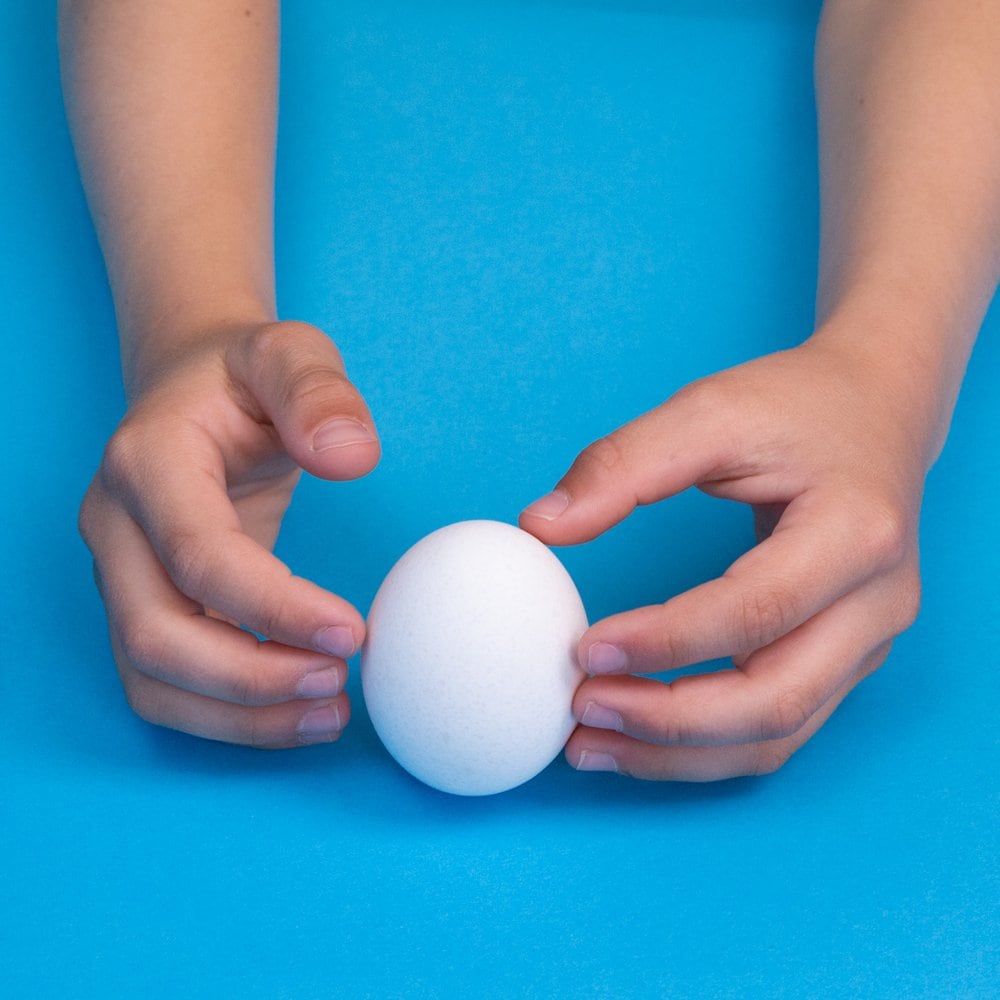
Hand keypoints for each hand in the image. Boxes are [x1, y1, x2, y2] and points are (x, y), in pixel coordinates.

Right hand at [80, 319, 380, 747]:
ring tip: (329, 713)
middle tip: (341, 685)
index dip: (274, 606)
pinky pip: (168, 683)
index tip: (353, 634)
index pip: (199, 556)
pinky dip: (228, 714)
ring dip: (239, 716)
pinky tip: (298, 709)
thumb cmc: (243, 374)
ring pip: (152, 678)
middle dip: (251, 679)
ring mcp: (119, 573)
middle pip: (156, 636)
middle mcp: (116, 526)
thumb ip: (320, 392)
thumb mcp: (291, 351)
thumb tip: (353, 457)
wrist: (194, 390)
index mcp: (147, 462)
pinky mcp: (142, 603)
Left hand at [520, 340, 926, 779]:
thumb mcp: (708, 411)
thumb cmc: (797, 407)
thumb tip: (539, 527)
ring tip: (591, 744)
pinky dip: (706, 745)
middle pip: (777, 700)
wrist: (879, 408)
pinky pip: (781, 725)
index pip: (754, 609)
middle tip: (579, 711)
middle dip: (668, 722)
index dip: (664, 642)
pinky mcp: (850, 658)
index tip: (582, 650)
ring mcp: (872, 640)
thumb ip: (622, 465)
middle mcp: (879, 602)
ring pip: (780, 734)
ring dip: (680, 755)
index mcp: (856, 533)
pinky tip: (639, 734)